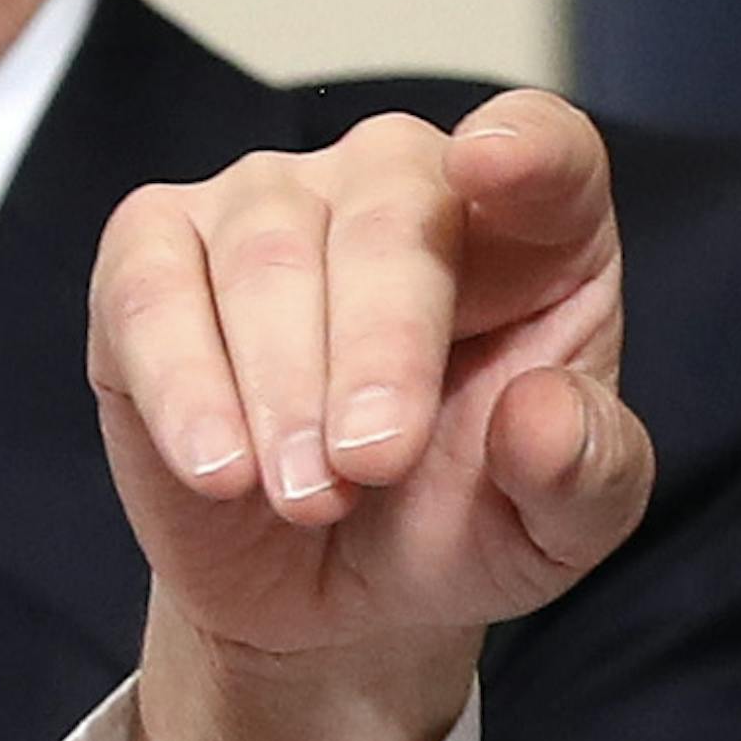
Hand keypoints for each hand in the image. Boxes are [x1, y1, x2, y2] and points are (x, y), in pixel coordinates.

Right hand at [87, 91, 652, 740]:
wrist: (336, 592)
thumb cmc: (469, 520)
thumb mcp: (563, 528)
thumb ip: (586, 470)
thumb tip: (541, 412)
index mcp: (538, 226)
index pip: (548, 148)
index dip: (526, 148)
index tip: (495, 163)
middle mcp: (403, 182)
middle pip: (391, 216)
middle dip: (380, 348)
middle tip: (374, 465)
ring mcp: (272, 203)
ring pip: (268, 255)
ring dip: (286, 392)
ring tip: (310, 500)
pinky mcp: (155, 254)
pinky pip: (154, 290)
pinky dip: (184, 387)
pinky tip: (219, 470)